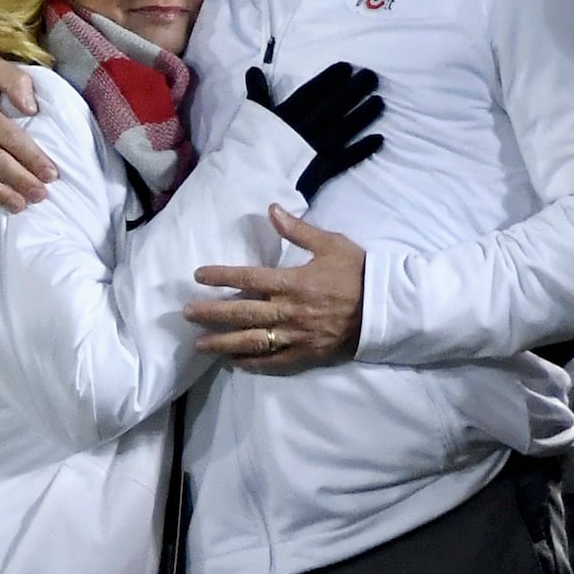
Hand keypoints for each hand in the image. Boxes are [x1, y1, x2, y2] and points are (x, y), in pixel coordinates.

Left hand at [185, 204, 364, 371]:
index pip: (249, 279)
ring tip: (199, 344)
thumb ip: (298, 230)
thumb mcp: (331, 243)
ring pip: (253, 342)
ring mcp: (298, 336)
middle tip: (186, 313)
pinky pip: (274, 362)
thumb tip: (272, 209)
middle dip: (212, 314)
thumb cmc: (358, 271)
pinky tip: (233, 362)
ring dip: (223, 343)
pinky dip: (252, 363)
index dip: (221, 277)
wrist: (386, 308)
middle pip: (243, 313)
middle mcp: (290, 311)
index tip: (199, 275)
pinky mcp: (307, 354)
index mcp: (294, 282)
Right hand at [245, 62, 383, 199]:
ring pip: (342, 129)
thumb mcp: (251, 119)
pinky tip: (379, 139)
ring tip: (380, 101)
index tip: (347, 67)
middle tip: (372, 77)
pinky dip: (362, 149)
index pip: (310, 93)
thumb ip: (258, 95)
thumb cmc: (247, 152)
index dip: (329, 79)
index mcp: (284, 117)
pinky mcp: (320, 172)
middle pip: (332, 107)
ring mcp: (313, 151)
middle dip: (353, 91)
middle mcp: (302, 131)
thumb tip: (254, 70)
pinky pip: (345, 159)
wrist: (246, 188)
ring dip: (362, 115)